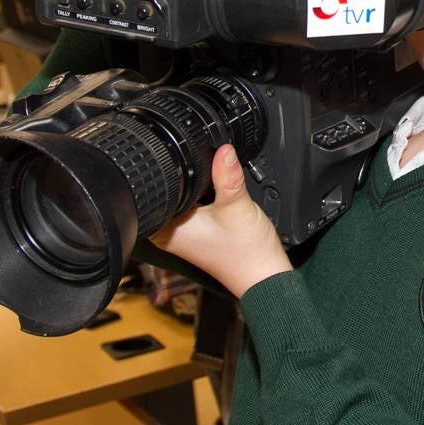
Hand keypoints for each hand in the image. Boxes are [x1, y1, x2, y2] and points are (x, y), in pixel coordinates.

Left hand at [150, 144, 291, 297]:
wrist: (264, 274)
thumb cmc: (245, 253)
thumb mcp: (235, 207)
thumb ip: (228, 176)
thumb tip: (223, 150)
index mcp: (163, 228)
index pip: (158, 186)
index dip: (177, 170)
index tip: (197, 166)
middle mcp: (167, 232)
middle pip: (172, 188)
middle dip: (192, 179)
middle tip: (214, 185)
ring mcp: (182, 233)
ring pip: (186, 195)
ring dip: (201, 189)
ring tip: (219, 197)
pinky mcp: (197, 231)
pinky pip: (196, 204)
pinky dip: (208, 198)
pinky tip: (221, 201)